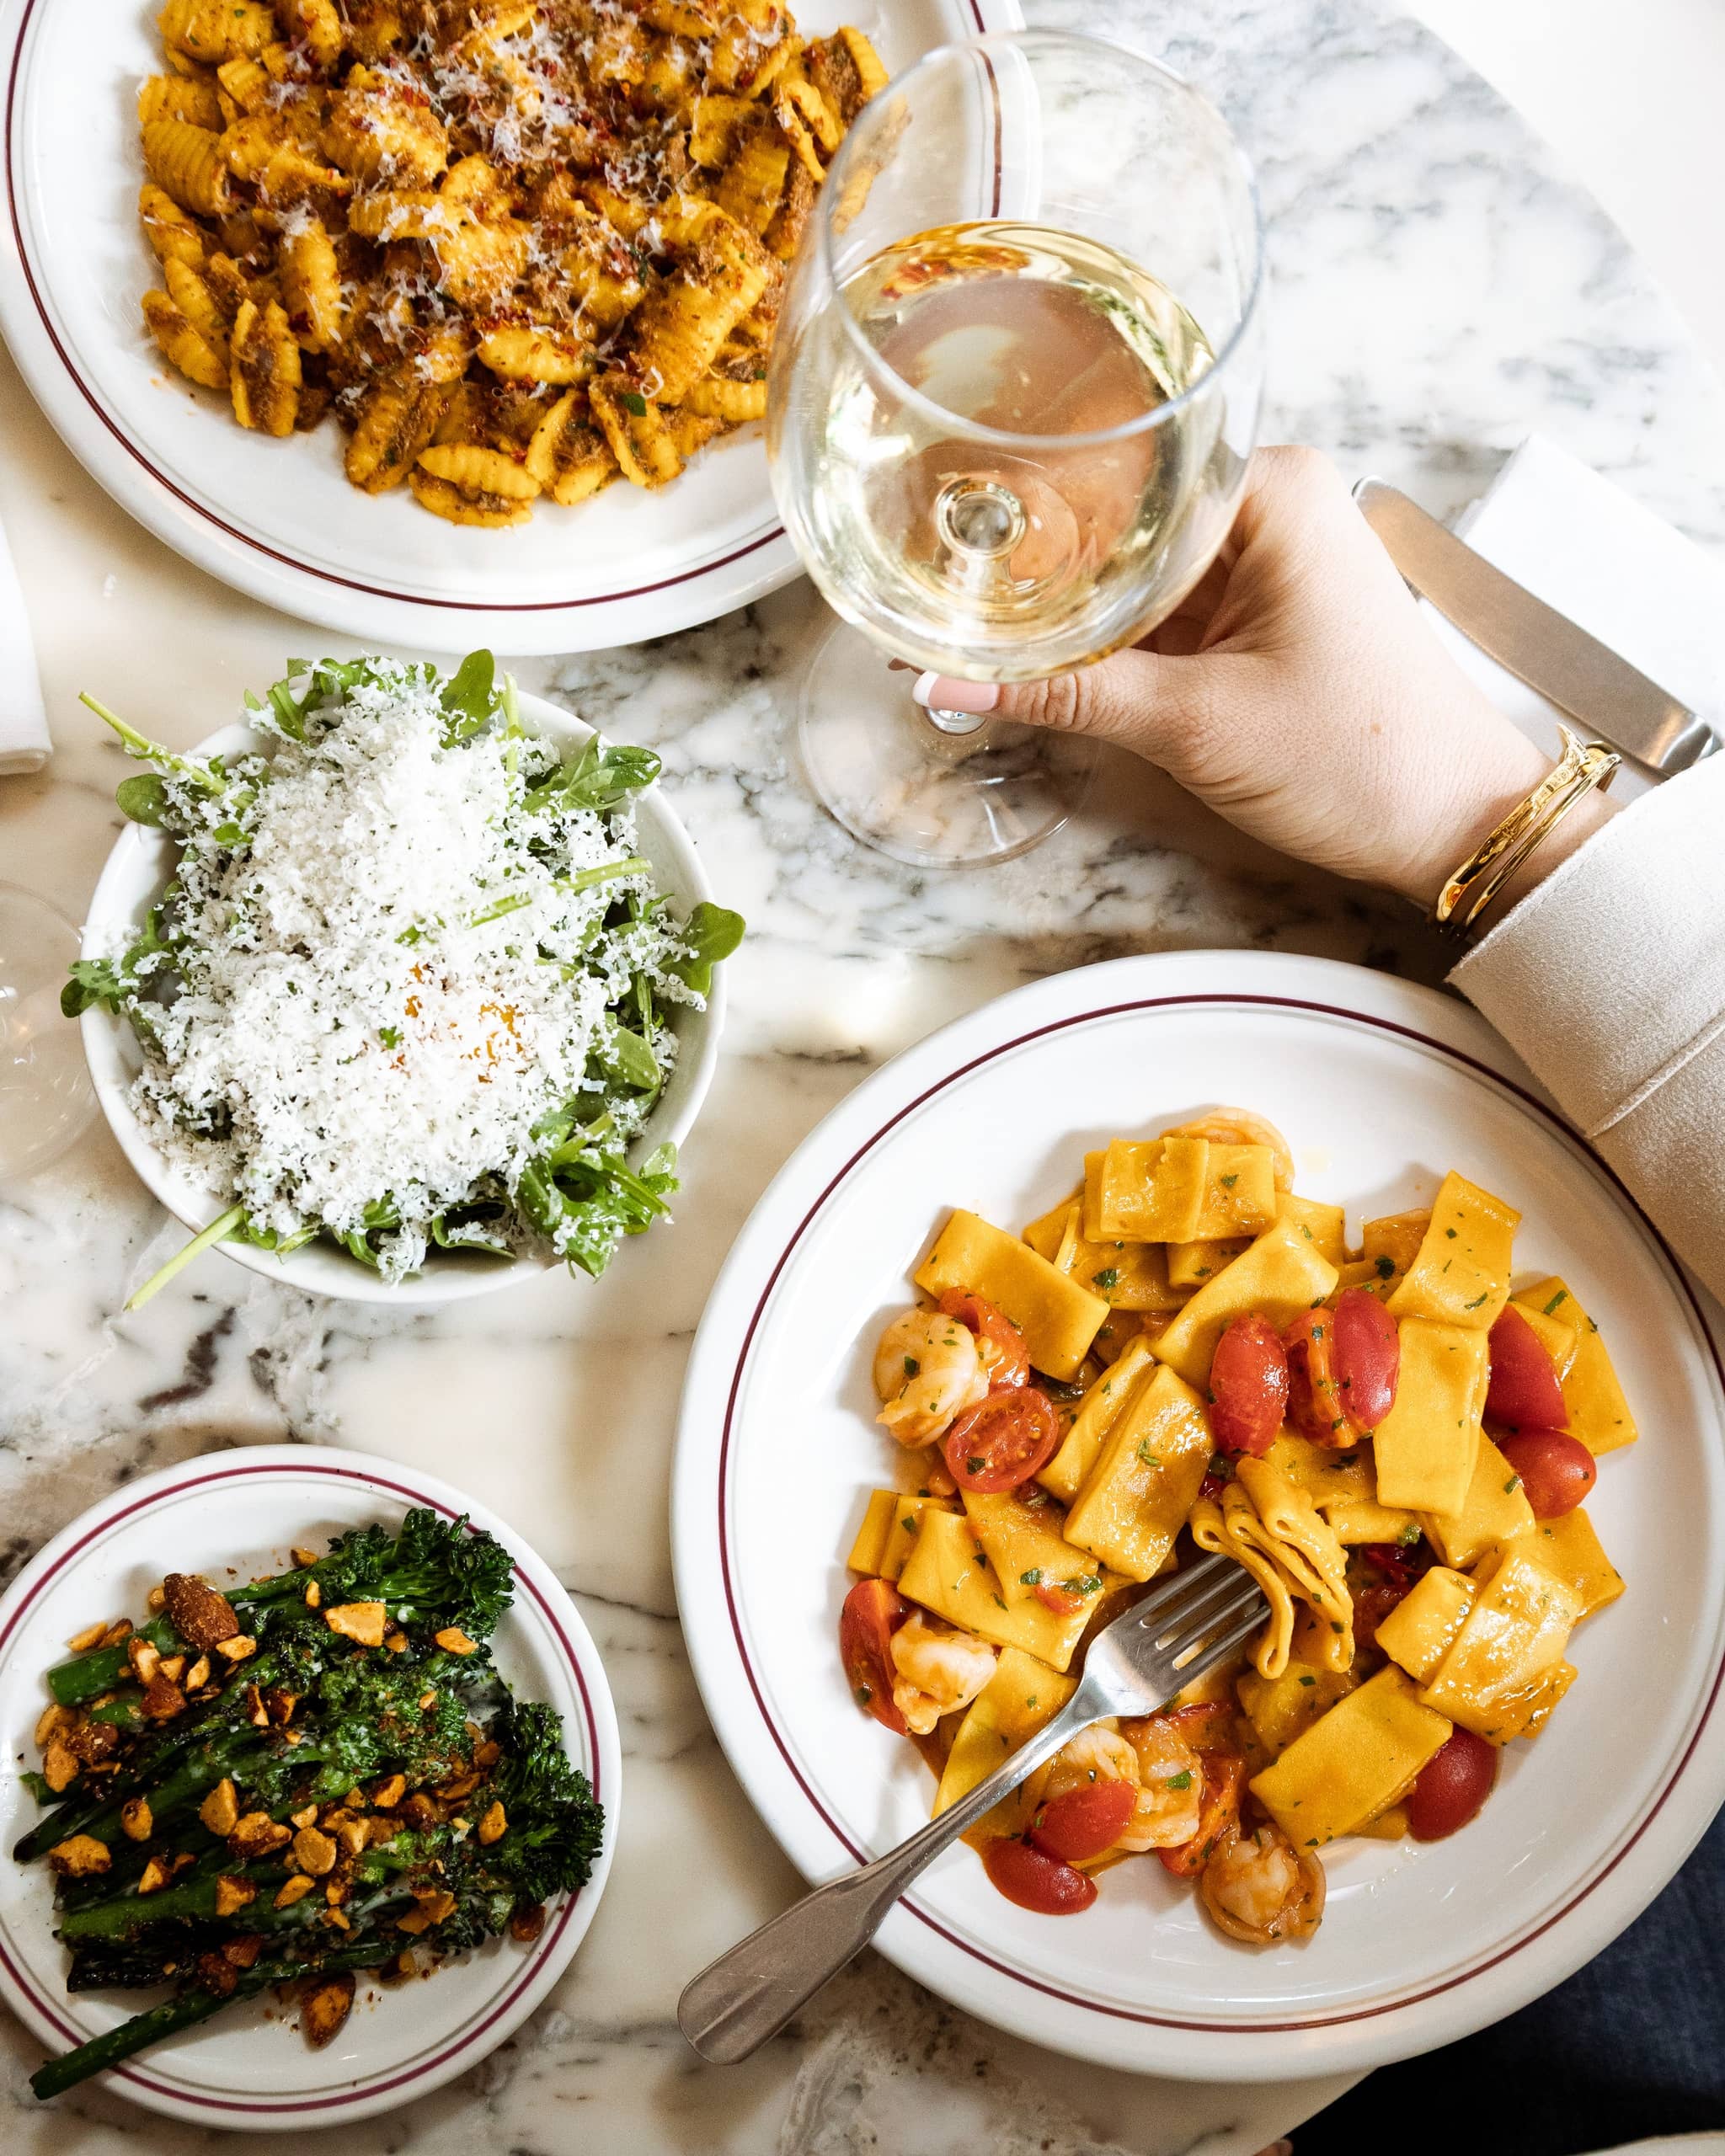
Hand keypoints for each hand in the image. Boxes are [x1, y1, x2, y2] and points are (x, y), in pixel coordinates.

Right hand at [915, 447, 1614, 912]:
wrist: (1456, 826)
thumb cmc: (1362, 759)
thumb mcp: (1192, 724)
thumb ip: (1066, 694)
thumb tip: (946, 680)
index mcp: (1271, 488)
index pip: (1116, 468)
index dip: (1026, 508)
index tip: (947, 538)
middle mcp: (1271, 500)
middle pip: (1118, 512)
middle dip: (1035, 561)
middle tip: (935, 584)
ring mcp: (1267, 556)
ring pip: (1133, 563)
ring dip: (1066, 605)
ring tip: (965, 624)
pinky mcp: (1262, 608)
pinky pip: (1163, 604)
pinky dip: (1109, 635)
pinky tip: (1039, 656)